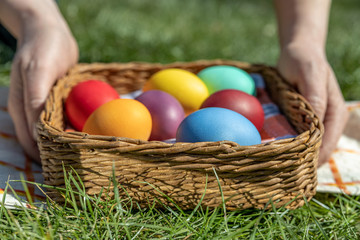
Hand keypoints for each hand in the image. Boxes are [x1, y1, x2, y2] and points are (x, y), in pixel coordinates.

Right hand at [8, 18, 77, 162]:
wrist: (48, 32)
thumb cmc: (43, 49)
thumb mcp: (39, 71)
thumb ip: (36, 99)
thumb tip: (36, 130)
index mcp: (23, 108)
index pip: (33, 141)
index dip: (46, 156)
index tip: (65, 168)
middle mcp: (32, 111)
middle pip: (42, 142)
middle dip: (57, 155)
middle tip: (78, 167)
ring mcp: (44, 106)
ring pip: (53, 133)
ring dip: (66, 144)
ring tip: (84, 156)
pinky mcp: (56, 100)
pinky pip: (63, 120)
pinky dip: (72, 129)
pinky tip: (86, 134)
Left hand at [277, 41, 348, 165]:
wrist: (298, 51)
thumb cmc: (304, 61)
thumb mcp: (310, 76)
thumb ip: (315, 99)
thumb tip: (315, 124)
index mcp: (335, 113)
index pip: (326, 144)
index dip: (312, 158)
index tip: (294, 171)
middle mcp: (328, 121)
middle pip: (318, 150)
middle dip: (302, 162)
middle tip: (282, 175)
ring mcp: (315, 121)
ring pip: (307, 146)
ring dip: (294, 156)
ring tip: (277, 169)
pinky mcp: (303, 119)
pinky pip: (297, 137)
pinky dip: (288, 145)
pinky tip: (275, 153)